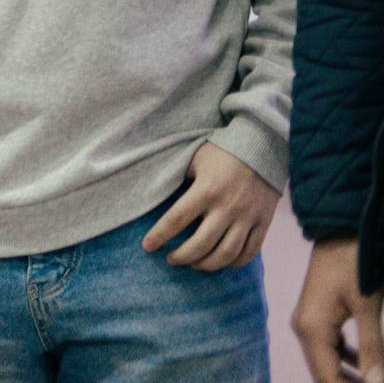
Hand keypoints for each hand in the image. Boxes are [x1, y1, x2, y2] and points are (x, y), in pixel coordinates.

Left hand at [140, 141, 279, 270]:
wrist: (263, 147)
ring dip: (207, 265)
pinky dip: (234, 262)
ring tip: (193, 264)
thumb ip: (178, 178)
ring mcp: (248, 217)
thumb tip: (154, 194)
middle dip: (182, 256)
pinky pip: (250, 251)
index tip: (147, 247)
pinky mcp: (265, 222)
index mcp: (206, 190)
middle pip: (201, 244)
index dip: (159, 236)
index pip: (176, 219)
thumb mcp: (194, 158)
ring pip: (226, 253)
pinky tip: (221, 262)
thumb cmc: (221, 152)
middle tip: (170, 259)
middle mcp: (228, 206)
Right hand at [293, 239, 383, 382]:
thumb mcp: (367, 306)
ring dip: (349, 376)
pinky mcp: (317, 315)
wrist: (339, 228)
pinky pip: (330, 348)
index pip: (327, 379)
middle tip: (376, 382)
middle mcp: (304, 329)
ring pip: (328, 363)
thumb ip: (371, 348)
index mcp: (312, 330)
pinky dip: (347, 360)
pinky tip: (366, 364)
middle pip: (324, 374)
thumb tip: (375, 382)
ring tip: (374, 379)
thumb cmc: (354, 262)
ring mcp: (308, 322)